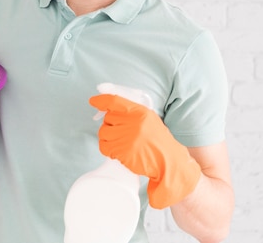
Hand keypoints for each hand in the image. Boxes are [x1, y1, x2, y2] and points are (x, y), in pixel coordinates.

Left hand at [89, 94, 200, 208]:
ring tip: (121, 142)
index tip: (93, 101)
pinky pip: (104, 147)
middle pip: (107, 118)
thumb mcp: (149, 119)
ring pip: (103, 133)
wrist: (168, 161)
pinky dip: (108, 149)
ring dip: (108, 138)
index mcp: (140, 112)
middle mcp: (133, 123)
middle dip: (111, 125)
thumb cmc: (158, 140)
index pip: (114, 101)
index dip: (101, 100)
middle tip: (122, 132)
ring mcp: (127, 138)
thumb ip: (132, 112)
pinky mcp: (122, 152)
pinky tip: (119, 151)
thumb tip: (109, 108)